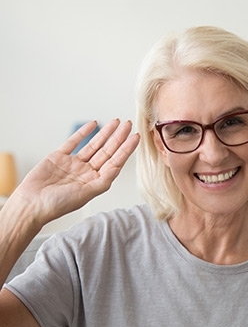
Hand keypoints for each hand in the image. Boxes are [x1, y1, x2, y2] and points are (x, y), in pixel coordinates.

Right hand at [14, 119, 139, 225]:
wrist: (31, 204)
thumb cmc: (57, 204)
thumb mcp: (85, 194)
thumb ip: (102, 181)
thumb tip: (117, 169)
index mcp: (95, 181)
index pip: (115, 162)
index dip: (126, 149)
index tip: (136, 137)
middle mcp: (87, 172)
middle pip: (107, 151)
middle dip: (118, 138)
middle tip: (128, 124)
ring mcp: (74, 164)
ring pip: (94, 145)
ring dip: (105, 133)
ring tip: (116, 122)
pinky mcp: (59, 157)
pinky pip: (74, 142)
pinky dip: (83, 132)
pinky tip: (94, 124)